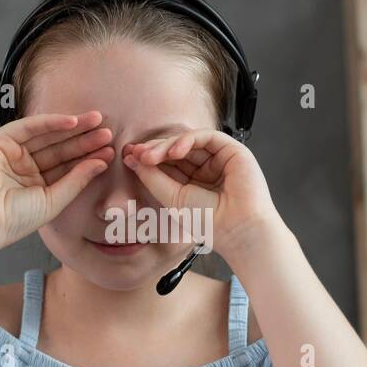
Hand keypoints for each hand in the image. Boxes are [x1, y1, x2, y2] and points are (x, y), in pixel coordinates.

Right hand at [0, 111, 113, 254]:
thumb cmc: (12, 221)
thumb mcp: (53, 200)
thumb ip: (76, 180)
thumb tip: (101, 162)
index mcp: (34, 182)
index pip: (66, 165)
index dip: (88, 157)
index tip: (111, 151)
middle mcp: (23, 164)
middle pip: (59, 147)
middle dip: (84, 139)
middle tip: (109, 132)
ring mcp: (11, 152)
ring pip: (47, 135)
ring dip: (72, 128)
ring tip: (98, 122)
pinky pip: (28, 127)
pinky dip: (50, 122)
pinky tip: (72, 121)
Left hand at [121, 129, 279, 264]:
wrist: (237, 229)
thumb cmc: (209, 221)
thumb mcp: (172, 198)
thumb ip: (153, 178)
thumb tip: (133, 159)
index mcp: (193, 182)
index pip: (167, 163)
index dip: (148, 158)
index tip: (129, 157)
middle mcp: (206, 168)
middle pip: (175, 150)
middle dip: (153, 150)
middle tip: (136, 153)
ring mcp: (219, 158)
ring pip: (188, 141)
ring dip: (166, 146)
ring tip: (150, 156)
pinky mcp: (231, 150)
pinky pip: (205, 137)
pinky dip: (187, 140)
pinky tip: (173, 151)